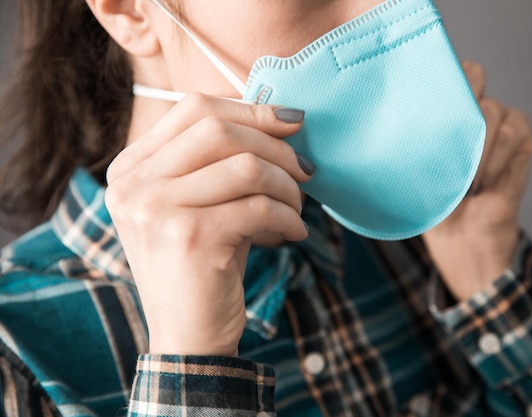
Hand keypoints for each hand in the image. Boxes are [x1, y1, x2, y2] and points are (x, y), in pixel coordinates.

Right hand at [105, 94, 311, 355]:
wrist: (188, 336)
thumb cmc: (202, 265)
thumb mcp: (200, 205)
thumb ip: (221, 160)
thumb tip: (281, 118)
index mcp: (130, 169)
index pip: (193, 109)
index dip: (250, 109)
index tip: (292, 122)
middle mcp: (133, 185)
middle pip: (218, 129)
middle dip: (275, 145)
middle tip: (305, 169)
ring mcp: (156, 210)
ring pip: (245, 166)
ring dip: (286, 185)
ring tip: (298, 207)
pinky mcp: (189, 237)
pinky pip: (258, 206)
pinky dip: (288, 216)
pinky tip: (295, 232)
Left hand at [422, 61, 531, 300]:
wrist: (458, 239)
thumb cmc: (428, 204)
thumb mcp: (405, 171)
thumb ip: (399, 144)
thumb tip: (365, 136)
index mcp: (441, 109)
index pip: (441, 70)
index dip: (433, 72)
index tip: (415, 95)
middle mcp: (472, 108)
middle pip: (473, 73)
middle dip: (457, 98)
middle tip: (441, 132)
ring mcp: (500, 122)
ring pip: (491, 109)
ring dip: (472, 146)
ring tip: (459, 180)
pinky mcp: (522, 142)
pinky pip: (512, 132)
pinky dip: (492, 158)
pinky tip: (479, 183)